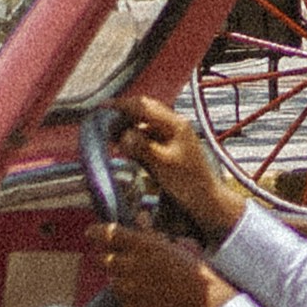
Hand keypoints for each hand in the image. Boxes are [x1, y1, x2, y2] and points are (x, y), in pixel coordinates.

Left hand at [100, 218, 228, 306]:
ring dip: (119, 276)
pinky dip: (128, 294)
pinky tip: (145, 293)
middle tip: (115, 255)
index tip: (91, 232)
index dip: (97, 232)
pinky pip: (122, 298)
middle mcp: (132, 267)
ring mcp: (129, 290)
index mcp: (145, 246)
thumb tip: (140, 218)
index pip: (109, 235)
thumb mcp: (180, 245)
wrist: (207, 306)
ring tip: (136, 277)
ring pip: (112, 280)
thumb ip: (154, 232)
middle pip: (104, 259)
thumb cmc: (198, 272)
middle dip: (107, 256)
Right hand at [115, 93, 245, 242]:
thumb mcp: (161, 164)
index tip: (99, 109)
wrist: (206, 200)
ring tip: (110, 139)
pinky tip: (125, 149)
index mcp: (175, 124)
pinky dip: (134, 140)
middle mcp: (174, 125)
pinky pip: (148, 137)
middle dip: (122, 116)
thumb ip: (141, 147)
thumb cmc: (187, 182)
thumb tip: (122, 134)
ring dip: (127, 129)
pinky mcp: (169, 147)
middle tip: (103, 128)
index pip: (143, 106)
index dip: (120, 106)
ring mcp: (172, 135)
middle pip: (143, 111)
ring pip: (144, 124)